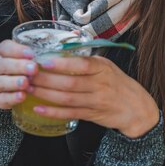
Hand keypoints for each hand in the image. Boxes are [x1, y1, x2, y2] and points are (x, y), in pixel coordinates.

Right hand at [0, 40, 37, 109]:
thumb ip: (33, 55)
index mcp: (2, 53)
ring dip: (14, 82)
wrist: (1, 88)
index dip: (17, 50)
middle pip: (3, 65)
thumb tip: (52, 53)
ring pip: (0, 82)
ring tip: (26, 82)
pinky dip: (12, 98)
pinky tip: (22, 96)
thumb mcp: (23, 58)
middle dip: (19, 66)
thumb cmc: (19, 69)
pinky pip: (2, 98)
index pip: (5, 48)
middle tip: (34, 68)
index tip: (31, 54)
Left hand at [29, 54, 159, 137]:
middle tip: (28, 75)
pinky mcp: (91, 115)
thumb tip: (60, 50)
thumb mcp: (107, 66)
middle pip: (70, 82)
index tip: (43, 61)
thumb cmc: (118, 83)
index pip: (81, 64)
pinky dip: (53, 112)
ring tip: (28, 88)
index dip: (61, 64)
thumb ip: (86, 60)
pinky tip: (38, 108)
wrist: (136, 108)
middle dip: (46, 79)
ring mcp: (96, 101)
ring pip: (67, 99)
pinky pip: (69, 114)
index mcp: (102, 68)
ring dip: (45, 94)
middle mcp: (100, 85)